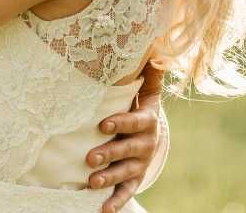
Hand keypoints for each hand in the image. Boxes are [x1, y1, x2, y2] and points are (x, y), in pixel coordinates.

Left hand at [86, 69, 164, 212]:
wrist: (150, 133)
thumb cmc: (139, 106)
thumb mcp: (146, 91)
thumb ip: (149, 74)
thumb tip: (155, 48)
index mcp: (147, 120)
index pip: (136, 121)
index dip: (121, 122)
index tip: (103, 123)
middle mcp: (146, 144)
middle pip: (128, 150)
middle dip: (110, 154)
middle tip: (90, 158)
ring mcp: (140, 163)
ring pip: (126, 172)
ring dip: (110, 178)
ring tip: (92, 182)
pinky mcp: (134, 178)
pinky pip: (127, 191)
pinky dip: (116, 201)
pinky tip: (103, 209)